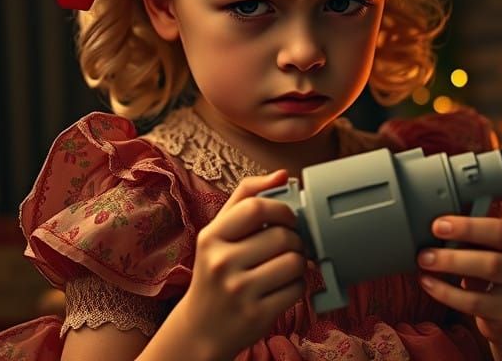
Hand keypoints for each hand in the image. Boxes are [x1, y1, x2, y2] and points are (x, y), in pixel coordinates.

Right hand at [174, 170, 306, 358]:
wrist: (201, 327)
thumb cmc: (215, 272)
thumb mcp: (218, 234)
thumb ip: (246, 199)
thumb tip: (284, 174)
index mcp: (211, 237)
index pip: (256, 207)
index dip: (282, 208)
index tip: (287, 218)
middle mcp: (221, 263)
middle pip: (283, 236)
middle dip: (296, 239)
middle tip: (290, 246)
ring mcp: (239, 290)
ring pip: (295, 262)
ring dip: (300, 263)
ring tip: (287, 266)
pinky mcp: (257, 314)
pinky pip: (297, 289)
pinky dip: (298, 286)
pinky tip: (283, 287)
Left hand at [416, 216, 501, 341]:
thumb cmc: (488, 265)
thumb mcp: (486, 247)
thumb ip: (470, 235)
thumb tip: (435, 226)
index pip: (500, 229)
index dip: (468, 227)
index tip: (438, 225)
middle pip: (493, 259)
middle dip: (455, 254)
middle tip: (425, 253)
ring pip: (487, 278)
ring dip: (450, 268)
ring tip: (424, 264)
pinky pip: (475, 303)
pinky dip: (447, 293)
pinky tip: (429, 284)